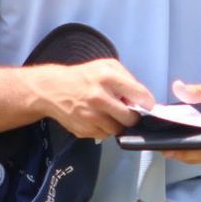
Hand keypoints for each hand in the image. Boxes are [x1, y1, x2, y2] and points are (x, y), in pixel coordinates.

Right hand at [29, 59, 154, 139]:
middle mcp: (98, 97)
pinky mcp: (83, 129)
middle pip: (130, 118)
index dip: (147, 102)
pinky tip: (96, 118)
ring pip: (117, 129)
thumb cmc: (82, 76)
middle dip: (131, 116)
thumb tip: (141, 98)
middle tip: (127, 112)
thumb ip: (125, 78)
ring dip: (116, 124)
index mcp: (106, 77)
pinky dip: (103, 129)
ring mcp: (90, 116)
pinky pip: (103, 135)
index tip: (148, 105)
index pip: (138, 93)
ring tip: (108, 113)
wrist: (52, 89)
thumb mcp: (105, 66)